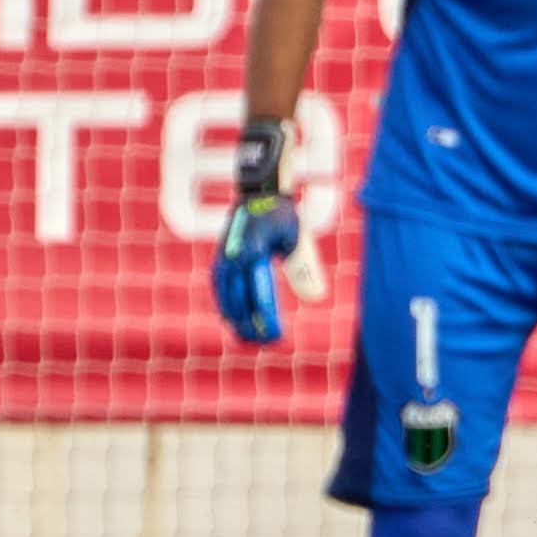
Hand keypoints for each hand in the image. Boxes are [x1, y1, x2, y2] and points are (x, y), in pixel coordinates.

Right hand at [211, 192, 316, 345]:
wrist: (257, 192)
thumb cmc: (282, 216)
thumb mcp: (299, 239)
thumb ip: (306, 268)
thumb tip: (317, 299)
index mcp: (254, 252)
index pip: (260, 294)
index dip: (267, 319)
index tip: (277, 336)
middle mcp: (233, 258)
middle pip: (239, 302)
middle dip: (251, 326)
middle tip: (267, 343)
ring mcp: (222, 260)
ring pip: (226, 300)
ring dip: (237, 322)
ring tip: (250, 341)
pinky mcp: (219, 262)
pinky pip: (221, 292)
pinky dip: (228, 309)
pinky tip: (236, 324)